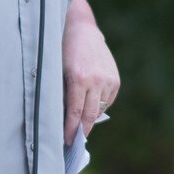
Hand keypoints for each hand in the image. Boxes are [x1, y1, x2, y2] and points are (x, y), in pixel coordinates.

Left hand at [62, 0, 118, 143]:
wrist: (82, 30)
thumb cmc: (62, 52)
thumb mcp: (58, 72)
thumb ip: (62, 95)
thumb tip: (63, 120)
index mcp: (79, 78)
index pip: (75, 112)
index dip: (70, 130)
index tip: (66, 142)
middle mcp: (96, 80)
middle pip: (90, 115)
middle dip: (82, 131)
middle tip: (74, 142)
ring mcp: (108, 80)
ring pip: (100, 109)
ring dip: (90, 119)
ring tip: (80, 126)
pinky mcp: (116, 80)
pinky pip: (107, 100)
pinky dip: (98, 106)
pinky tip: (89, 105)